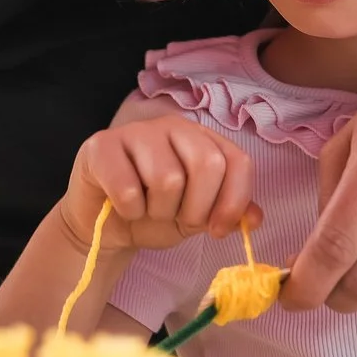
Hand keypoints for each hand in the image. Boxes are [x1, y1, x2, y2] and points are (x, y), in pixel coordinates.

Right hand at [60, 117, 255, 253]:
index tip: (217, 230)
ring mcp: (135, 131)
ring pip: (167, 178)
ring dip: (158, 211)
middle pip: (206, 164)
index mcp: (202, 138)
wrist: (103, 225)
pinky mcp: (101, 145)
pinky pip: (127, 188)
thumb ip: (227, 213)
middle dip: (195, 208)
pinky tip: (123, 206)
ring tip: (147, 210)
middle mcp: (172, 126)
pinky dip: (129, 210)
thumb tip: (255, 218)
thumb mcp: (197, 217)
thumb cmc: (153, 214)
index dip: (233, 201)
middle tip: (177, 219)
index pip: (237, 161)